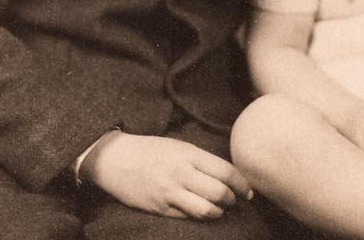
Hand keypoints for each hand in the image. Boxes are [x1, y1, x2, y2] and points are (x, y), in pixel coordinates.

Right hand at [80, 130, 252, 219]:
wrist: (115, 159)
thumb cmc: (151, 151)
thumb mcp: (179, 147)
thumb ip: (202, 161)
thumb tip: (229, 176)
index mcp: (189, 154)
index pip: (226, 172)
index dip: (242, 184)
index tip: (248, 191)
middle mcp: (181, 173)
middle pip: (220, 193)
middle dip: (233, 200)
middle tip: (236, 201)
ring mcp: (169, 192)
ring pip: (206, 210)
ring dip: (218, 212)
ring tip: (220, 209)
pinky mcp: (159, 208)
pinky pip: (187, 217)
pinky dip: (199, 217)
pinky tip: (200, 212)